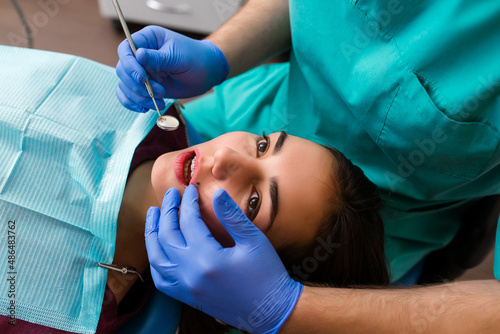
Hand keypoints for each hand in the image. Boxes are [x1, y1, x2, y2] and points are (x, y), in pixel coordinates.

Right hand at [116, 26, 228, 112]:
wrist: (207, 72)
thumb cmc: (196, 58)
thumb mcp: (179, 57)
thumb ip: (158, 58)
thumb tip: (138, 55)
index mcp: (148, 40)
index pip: (125, 49)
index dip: (129, 65)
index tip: (142, 78)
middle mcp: (140, 55)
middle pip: (123, 70)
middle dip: (138, 86)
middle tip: (159, 92)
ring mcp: (142, 71)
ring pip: (125, 85)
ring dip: (139, 97)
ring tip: (159, 102)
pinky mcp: (145, 86)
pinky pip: (128, 95)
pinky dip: (133, 103)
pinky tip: (146, 108)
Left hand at [145, 185, 302, 333]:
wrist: (270, 311)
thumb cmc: (266, 274)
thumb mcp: (253, 240)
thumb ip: (232, 216)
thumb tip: (218, 193)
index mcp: (208, 259)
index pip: (189, 223)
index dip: (188, 202)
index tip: (190, 190)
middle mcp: (191, 275)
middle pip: (167, 237)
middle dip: (167, 212)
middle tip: (171, 195)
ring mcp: (186, 289)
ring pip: (157, 258)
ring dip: (153, 234)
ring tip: (154, 215)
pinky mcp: (188, 298)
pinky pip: (161, 279)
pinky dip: (155, 260)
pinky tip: (158, 247)